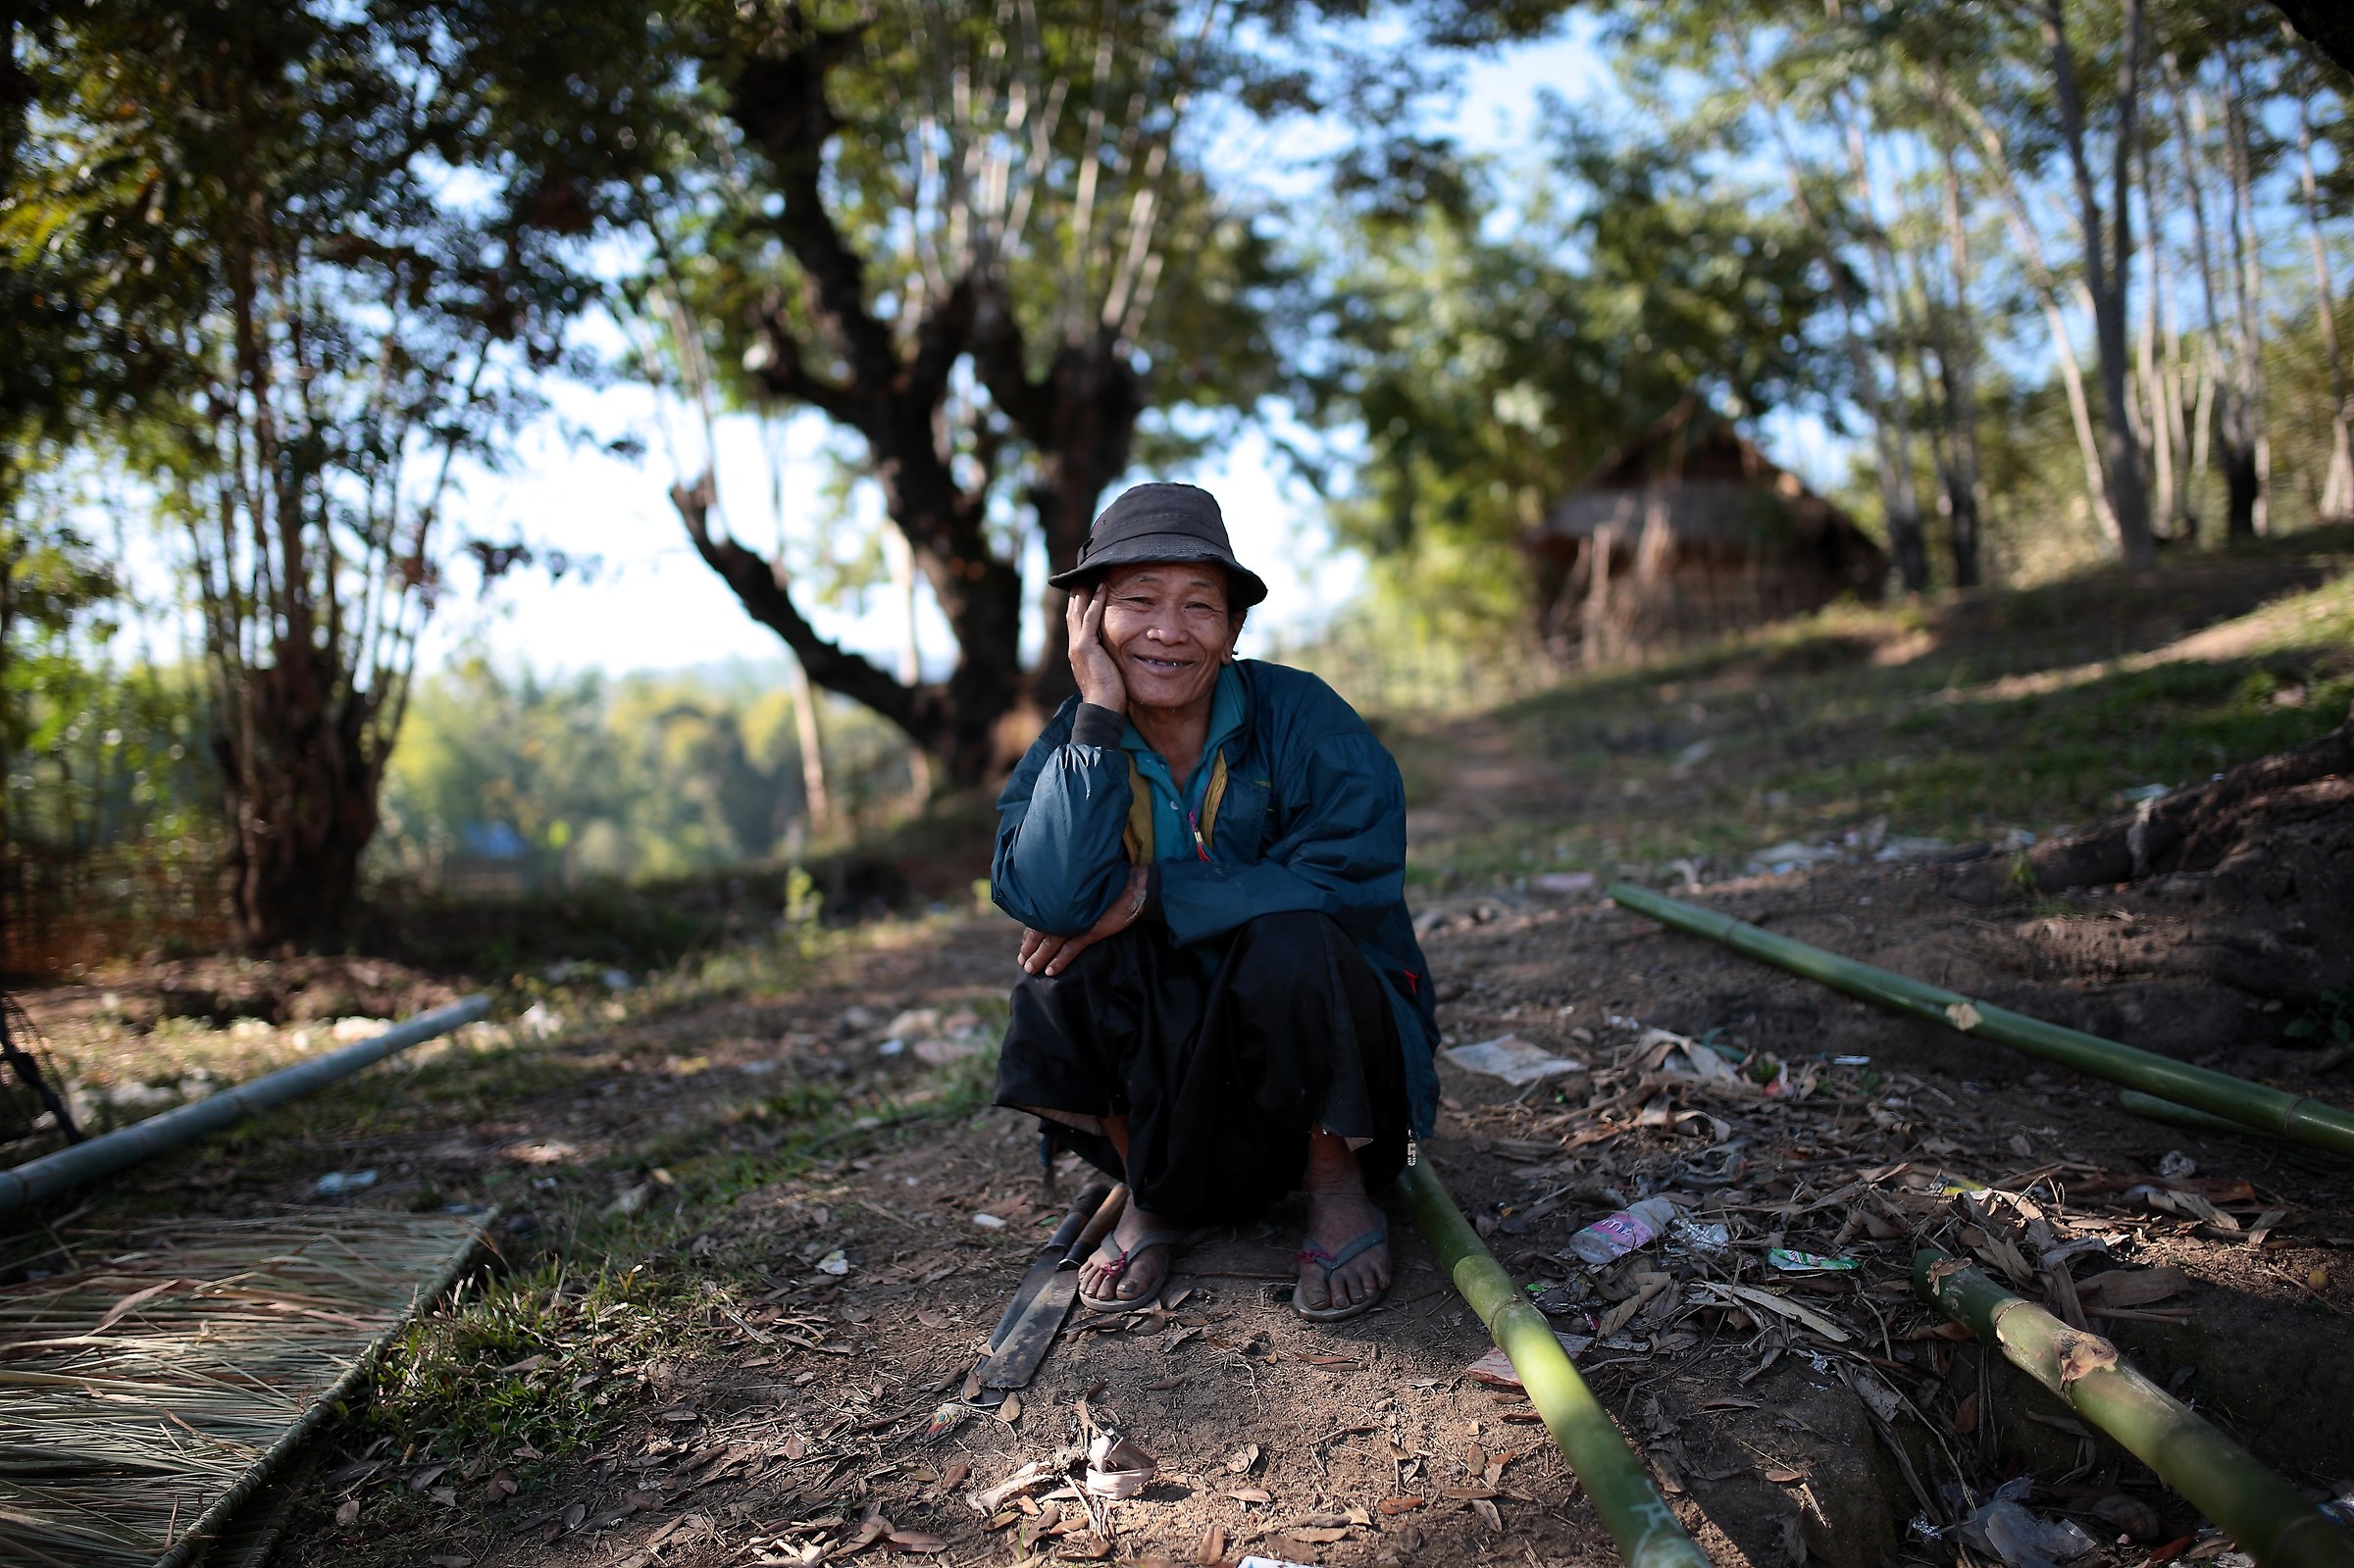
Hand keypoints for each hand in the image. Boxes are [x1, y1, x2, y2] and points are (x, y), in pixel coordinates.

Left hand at [1018, 866, 1147, 976]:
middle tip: (1022, 960)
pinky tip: (1050, 971)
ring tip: (1030, 969)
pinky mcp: (1091, 930)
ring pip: (1050, 942)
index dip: (1030, 932)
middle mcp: (1066, 908)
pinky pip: (1070, 949)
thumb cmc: (1113, 886)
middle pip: (1040, 930)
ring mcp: (1077, 920)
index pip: (1040, 917)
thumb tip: (1062, 908)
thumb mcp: (1087, 890)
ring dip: (1038, 957)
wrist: (1135, 888)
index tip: (1024, 943)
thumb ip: (1073, 900)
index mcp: (1063, 897)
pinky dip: (1059, 961)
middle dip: (1029, 947)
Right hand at [1066, 585, 1125, 711]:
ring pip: (1078, 612)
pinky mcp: (1085, 647)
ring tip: (1090, 577)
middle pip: (1073, 614)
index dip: (1079, 607)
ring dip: (1084, 593)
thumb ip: (1107, 660)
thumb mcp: (1106, 672)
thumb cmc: (1108, 695)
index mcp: (1078, 653)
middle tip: (1082, 578)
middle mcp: (1074, 647)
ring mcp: (1078, 646)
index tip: (1084, 592)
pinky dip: (1096, 601)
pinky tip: (1102, 589)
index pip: (1076, 624)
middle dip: (1077, 595)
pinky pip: (1091, 618)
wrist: (1102, 708)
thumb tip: (1117, 656)